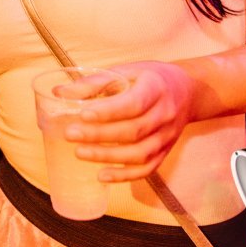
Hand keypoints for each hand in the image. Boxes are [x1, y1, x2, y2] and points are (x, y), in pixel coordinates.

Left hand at [57, 62, 196, 181]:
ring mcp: (167, 136)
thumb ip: (94, 82)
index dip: (109, 111)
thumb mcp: (126, 70)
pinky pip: (147, 169)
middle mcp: (165, 114)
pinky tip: (101, 175)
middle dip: (99, 135)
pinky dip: (124, 175)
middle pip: (133, 130)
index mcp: (156, 88)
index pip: (134, 103)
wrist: (187, 91)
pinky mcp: (165, 151)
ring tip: (80, 152)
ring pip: (139, 153)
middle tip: (70, 134)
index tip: (82, 115)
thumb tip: (58, 92)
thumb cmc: (149, 78)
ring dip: (108, 156)